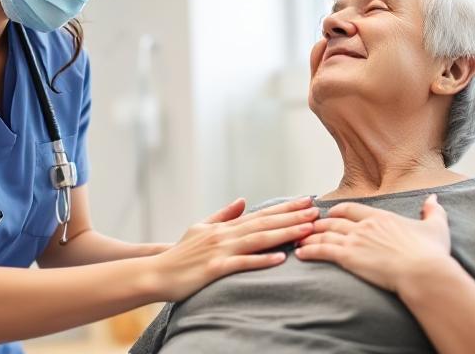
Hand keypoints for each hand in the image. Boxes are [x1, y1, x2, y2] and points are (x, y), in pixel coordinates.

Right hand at [152, 197, 317, 301]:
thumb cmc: (180, 253)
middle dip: (293, 216)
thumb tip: (243, 201)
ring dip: (285, 233)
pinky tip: (281, 258)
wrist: (157, 272)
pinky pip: (243, 263)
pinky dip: (262, 260)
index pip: (261, 214)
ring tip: (308, 229)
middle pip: (265, 223)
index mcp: (225, 227)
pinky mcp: (215, 268)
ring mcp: (221, 250)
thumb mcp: (200, 228)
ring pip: (259, 240)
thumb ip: (223, 215)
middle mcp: (225, 235)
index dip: (286, 207)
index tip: (307, 200)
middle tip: (317, 210)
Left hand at [295, 194, 451, 292]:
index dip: (339, 211)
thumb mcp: (436, 227)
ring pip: (325, 235)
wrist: (424, 271)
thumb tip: (434, 198)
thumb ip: (433, 211)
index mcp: (381, 217)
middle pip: (334, 221)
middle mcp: (365, 226)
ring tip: (298, 239)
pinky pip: (322, 251)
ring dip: (309, 236)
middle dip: (318, 224)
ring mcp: (355, 240)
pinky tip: (300, 253)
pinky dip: (309, 250)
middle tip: (307, 226)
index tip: (331, 214)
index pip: (352, 209)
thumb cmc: (431, 253)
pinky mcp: (349, 257)